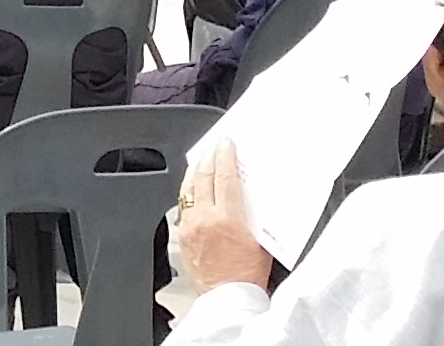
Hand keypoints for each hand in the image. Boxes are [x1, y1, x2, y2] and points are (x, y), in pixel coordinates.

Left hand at [173, 142, 269, 291]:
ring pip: (187, 189)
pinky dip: (188, 193)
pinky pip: (182, 207)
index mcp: (228, 217)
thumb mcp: (262, 240)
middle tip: (213, 146)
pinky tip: (192, 189)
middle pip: (203, 177)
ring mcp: (190, 226)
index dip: (225, 155)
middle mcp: (205, 218)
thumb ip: (255, 215)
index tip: (225, 144)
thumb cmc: (248, 275)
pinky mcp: (181, 236)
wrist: (228, 298)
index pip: (224, 176)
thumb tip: (254, 195)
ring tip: (200, 161)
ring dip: (194, 172)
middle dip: (208, 157)